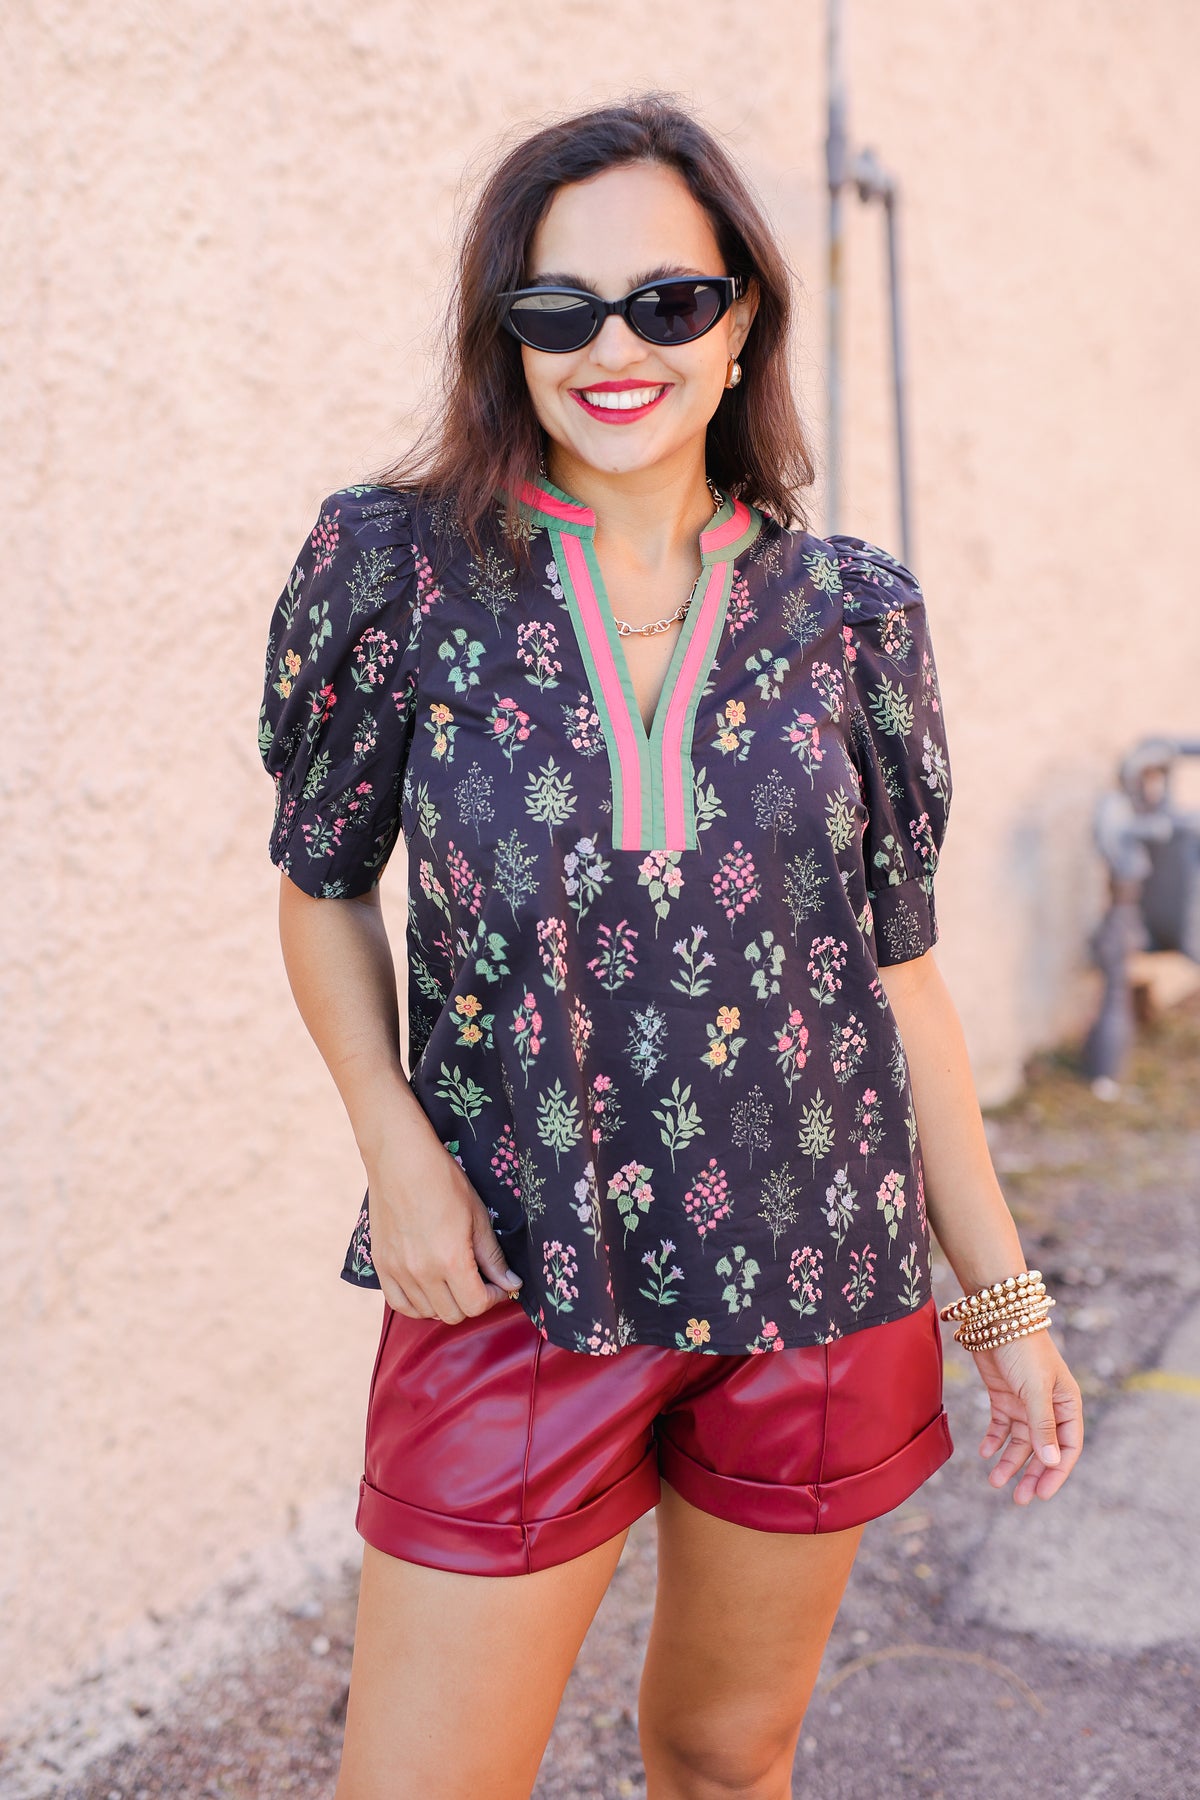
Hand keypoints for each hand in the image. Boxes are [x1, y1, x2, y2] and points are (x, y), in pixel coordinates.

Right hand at [364, 1133, 521, 1323]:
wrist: (400, 1159)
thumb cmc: (443, 1181)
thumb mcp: (478, 1216)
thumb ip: (493, 1257)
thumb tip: (511, 1285)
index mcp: (451, 1260)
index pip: (476, 1305)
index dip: (494, 1298)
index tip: (498, 1284)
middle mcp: (422, 1272)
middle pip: (453, 1314)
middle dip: (472, 1302)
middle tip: (478, 1281)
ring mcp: (398, 1271)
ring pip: (427, 1312)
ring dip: (445, 1303)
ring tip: (453, 1281)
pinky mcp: (381, 1265)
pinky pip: (399, 1304)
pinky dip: (416, 1305)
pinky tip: (428, 1290)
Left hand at [970, 1331, 1083, 1503]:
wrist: (995, 1315)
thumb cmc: (1024, 1349)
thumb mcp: (1035, 1390)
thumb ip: (1042, 1426)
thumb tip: (1051, 1462)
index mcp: (1067, 1404)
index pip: (1068, 1447)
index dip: (1056, 1472)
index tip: (1042, 1494)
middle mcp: (1048, 1406)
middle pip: (1043, 1450)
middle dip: (1032, 1474)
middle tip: (1019, 1499)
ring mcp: (1025, 1402)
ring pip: (1020, 1442)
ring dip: (1009, 1462)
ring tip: (995, 1481)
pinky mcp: (1003, 1396)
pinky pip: (1001, 1426)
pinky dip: (994, 1440)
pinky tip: (984, 1452)